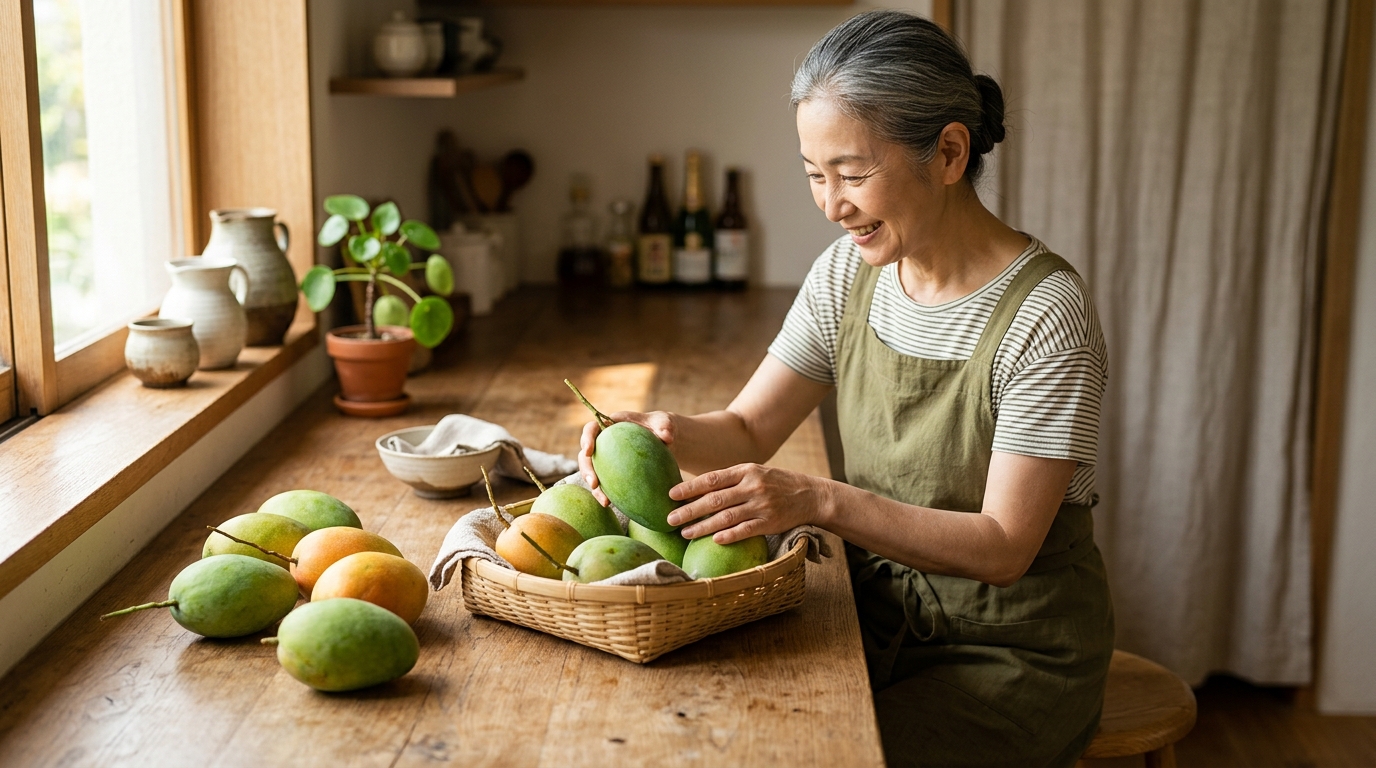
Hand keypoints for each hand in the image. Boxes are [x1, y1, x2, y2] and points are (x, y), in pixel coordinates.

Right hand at [578, 410, 677, 505]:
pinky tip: (610, 505)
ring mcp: (606, 459)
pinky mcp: (613, 473)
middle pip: (585, 455)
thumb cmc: (662, 427)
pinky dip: (605, 494)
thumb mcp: (665, 423)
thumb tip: (667, 437)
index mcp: (610, 426)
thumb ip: (665, 426)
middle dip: (586, 469)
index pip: (591, 428)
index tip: (589, 451)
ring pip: (592, 472)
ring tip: (605, 501)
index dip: (586, 438)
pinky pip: (605, 484)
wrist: (665, 440)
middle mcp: (603, 442)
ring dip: (594, 488)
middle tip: (594, 483)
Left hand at [667, 464, 827, 544]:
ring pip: (726, 517)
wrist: (810, 494)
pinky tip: (714, 540)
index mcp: (745, 471)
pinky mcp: (770, 522)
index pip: (711, 479)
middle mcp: (752, 486)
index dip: (690, 487)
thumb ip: (730, 480)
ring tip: (685, 533)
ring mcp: (761, 505)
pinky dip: (729, 535)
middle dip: (689, 510)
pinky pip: (745, 530)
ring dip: (703, 526)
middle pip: (714, 499)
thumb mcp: (755, 473)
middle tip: (670, 519)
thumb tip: (697, 489)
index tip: (671, 495)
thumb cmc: (776, 484)